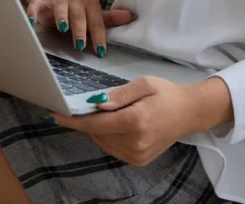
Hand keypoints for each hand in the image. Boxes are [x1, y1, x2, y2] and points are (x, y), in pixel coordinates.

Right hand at [26, 0, 133, 55]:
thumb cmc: (76, 11)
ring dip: (62, 16)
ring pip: (60, 6)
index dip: (99, 35)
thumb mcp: (93, 15)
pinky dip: (33, 13)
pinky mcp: (40, 4)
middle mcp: (73, 0)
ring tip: (63, 29)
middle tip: (80, 44)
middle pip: (78, 13)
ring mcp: (56, 1)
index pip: (96, 19)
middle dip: (80, 28)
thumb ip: (109, 18)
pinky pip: (36, 6)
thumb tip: (130, 16)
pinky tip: (32, 22)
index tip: (100, 50)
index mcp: (88, 4)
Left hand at [51, 76, 233, 166]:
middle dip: (88, 120)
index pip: (96, 124)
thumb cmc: (166, 93)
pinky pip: (112, 148)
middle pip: (97, 134)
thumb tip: (96, 103)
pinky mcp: (138, 160)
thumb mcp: (144, 84)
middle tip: (90, 105)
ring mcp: (137, 155)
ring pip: (103, 142)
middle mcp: (135, 142)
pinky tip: (117, 124)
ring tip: (110, 113)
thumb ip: (118, 95)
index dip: (74, 121)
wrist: (189, 113)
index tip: (55, 115)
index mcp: (136, 121)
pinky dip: (108, 137)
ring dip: (98, 129)